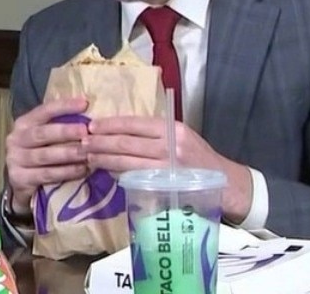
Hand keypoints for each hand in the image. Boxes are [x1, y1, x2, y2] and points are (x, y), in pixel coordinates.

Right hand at [4, 97, 90, 209]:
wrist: (21, 182)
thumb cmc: (39, 153)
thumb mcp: (45, 137)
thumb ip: (59, 125)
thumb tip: (87, 110)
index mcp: (23, 124)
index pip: (43, 111)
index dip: (63, 106)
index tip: (84, 104)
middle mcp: (15, 139)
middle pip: (42, 133)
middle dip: (65, 132)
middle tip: (85, 131)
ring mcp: (15, 159)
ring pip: (44, 155)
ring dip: (68, 154)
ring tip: (87, 153)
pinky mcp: (19, 178)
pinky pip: (46, 174)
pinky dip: (66, 172)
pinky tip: (82, 170)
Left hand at [84, 116, 253, 221]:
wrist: (227, 183)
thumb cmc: (198, 156)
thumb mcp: (181, 135)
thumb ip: (155, 132)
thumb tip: (119, 129)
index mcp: (172, 128)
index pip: (134, 124)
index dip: (110, 125)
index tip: (92, 126)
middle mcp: (170, 146)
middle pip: (126, 143)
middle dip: (101, 143)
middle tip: (82, 143)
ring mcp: (168, 168)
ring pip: (128, 162)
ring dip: (105, 159)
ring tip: (89, 157)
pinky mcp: (167, 186)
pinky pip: (136, 179)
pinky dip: (119, 174)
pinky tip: (107, 171)